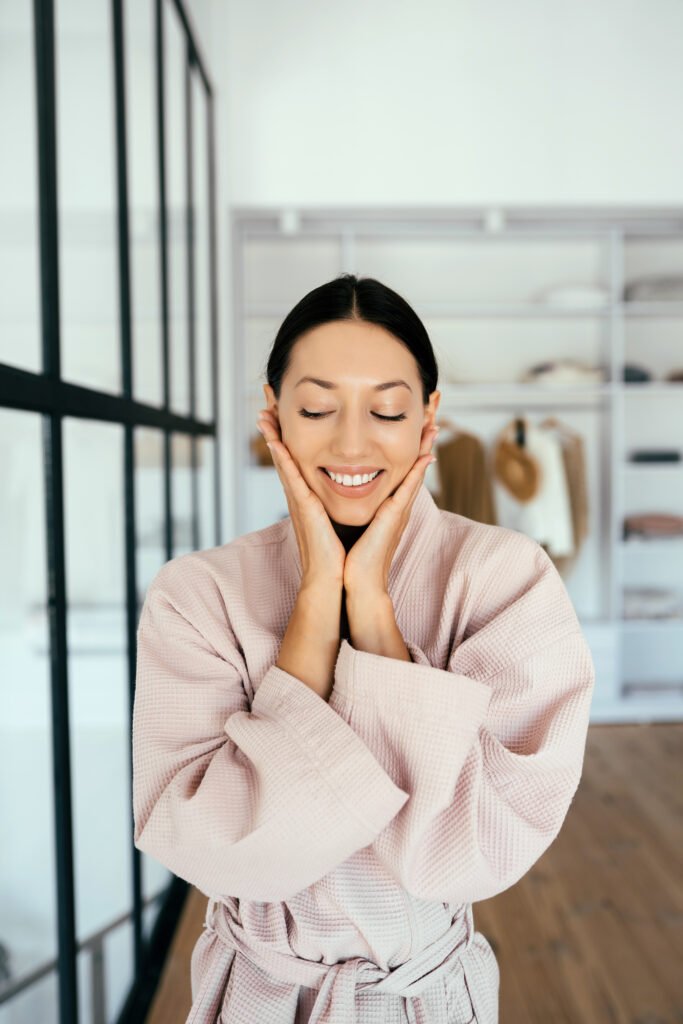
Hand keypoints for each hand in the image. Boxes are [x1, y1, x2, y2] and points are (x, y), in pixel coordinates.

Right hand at [256, 409, 346, 588]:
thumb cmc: (340, 553)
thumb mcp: (342, 519)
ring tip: (264, 410)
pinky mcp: (303, 508)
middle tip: (266, 397)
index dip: (289, 432)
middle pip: (284, 451)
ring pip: (283, 459)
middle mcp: (301, 494)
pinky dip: (281, 458)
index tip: (283, 408)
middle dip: (275, 424)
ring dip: (272, 434)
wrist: (333, 580)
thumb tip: (357, 485)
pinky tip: (274, 440)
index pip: (297, 456)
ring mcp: (299, 500)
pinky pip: (290, 478)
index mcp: (311, 495)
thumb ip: (346, 501)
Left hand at [343, 426, 438, 596]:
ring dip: (426, 444)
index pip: (403, 466)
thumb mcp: (357, 525)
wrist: (358, 583)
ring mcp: (400, 510)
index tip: (419, 420)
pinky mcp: (395, 517)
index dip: (413, 443)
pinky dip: (418, 470)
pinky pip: (410, 488)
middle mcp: (398, 504)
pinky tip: (426, 452)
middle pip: (416, 462)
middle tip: (436, 409)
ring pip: (417, 469)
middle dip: (425, 436)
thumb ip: (360, 509)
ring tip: (435, 420)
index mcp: (389, 504)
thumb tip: (349, 494)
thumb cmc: (354, 558)